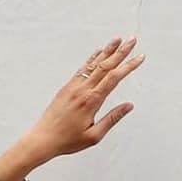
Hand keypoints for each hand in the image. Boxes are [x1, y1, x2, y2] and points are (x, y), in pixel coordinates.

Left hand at [0, 38, 141, 180]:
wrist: (41, 140)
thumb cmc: (66, 140)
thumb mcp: (94, 135)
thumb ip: (112, 119)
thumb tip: (129, 106)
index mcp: (91, 101)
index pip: (114, 78)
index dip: (129, 65)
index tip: (140, 57)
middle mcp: (82, 90)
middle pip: (106, 66)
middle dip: (121, 52)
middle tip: (133, 40)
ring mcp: (73, 87)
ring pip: (93, 64)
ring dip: (107, 50)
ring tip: (118, 40)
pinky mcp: (66, 88)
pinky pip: (82, 69)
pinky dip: (92, 59)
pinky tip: (98, 52)